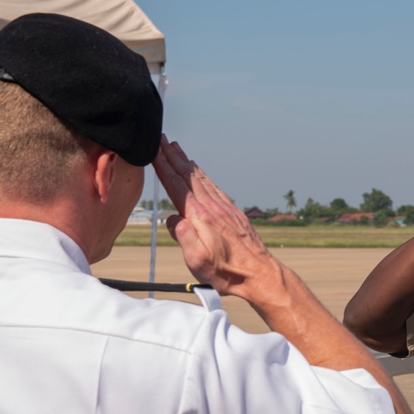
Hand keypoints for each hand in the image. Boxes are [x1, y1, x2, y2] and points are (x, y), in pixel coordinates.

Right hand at [151, 135, 279, 299]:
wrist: (259, 274)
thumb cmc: (227, 272)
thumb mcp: (198, 261)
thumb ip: (184, 237)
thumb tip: (172, 218)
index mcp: (200, 216)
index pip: (176, 185)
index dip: (163, 166)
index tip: (154, 149)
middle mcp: (212, 207)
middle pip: (188, 176)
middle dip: (173, 156)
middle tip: (162, 139)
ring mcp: (224, 208)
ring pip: (201, 179)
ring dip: (186, 162)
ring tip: (177, 149)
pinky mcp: (233, 213)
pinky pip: (214, 187)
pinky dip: (202, 175)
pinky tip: (199, 172)